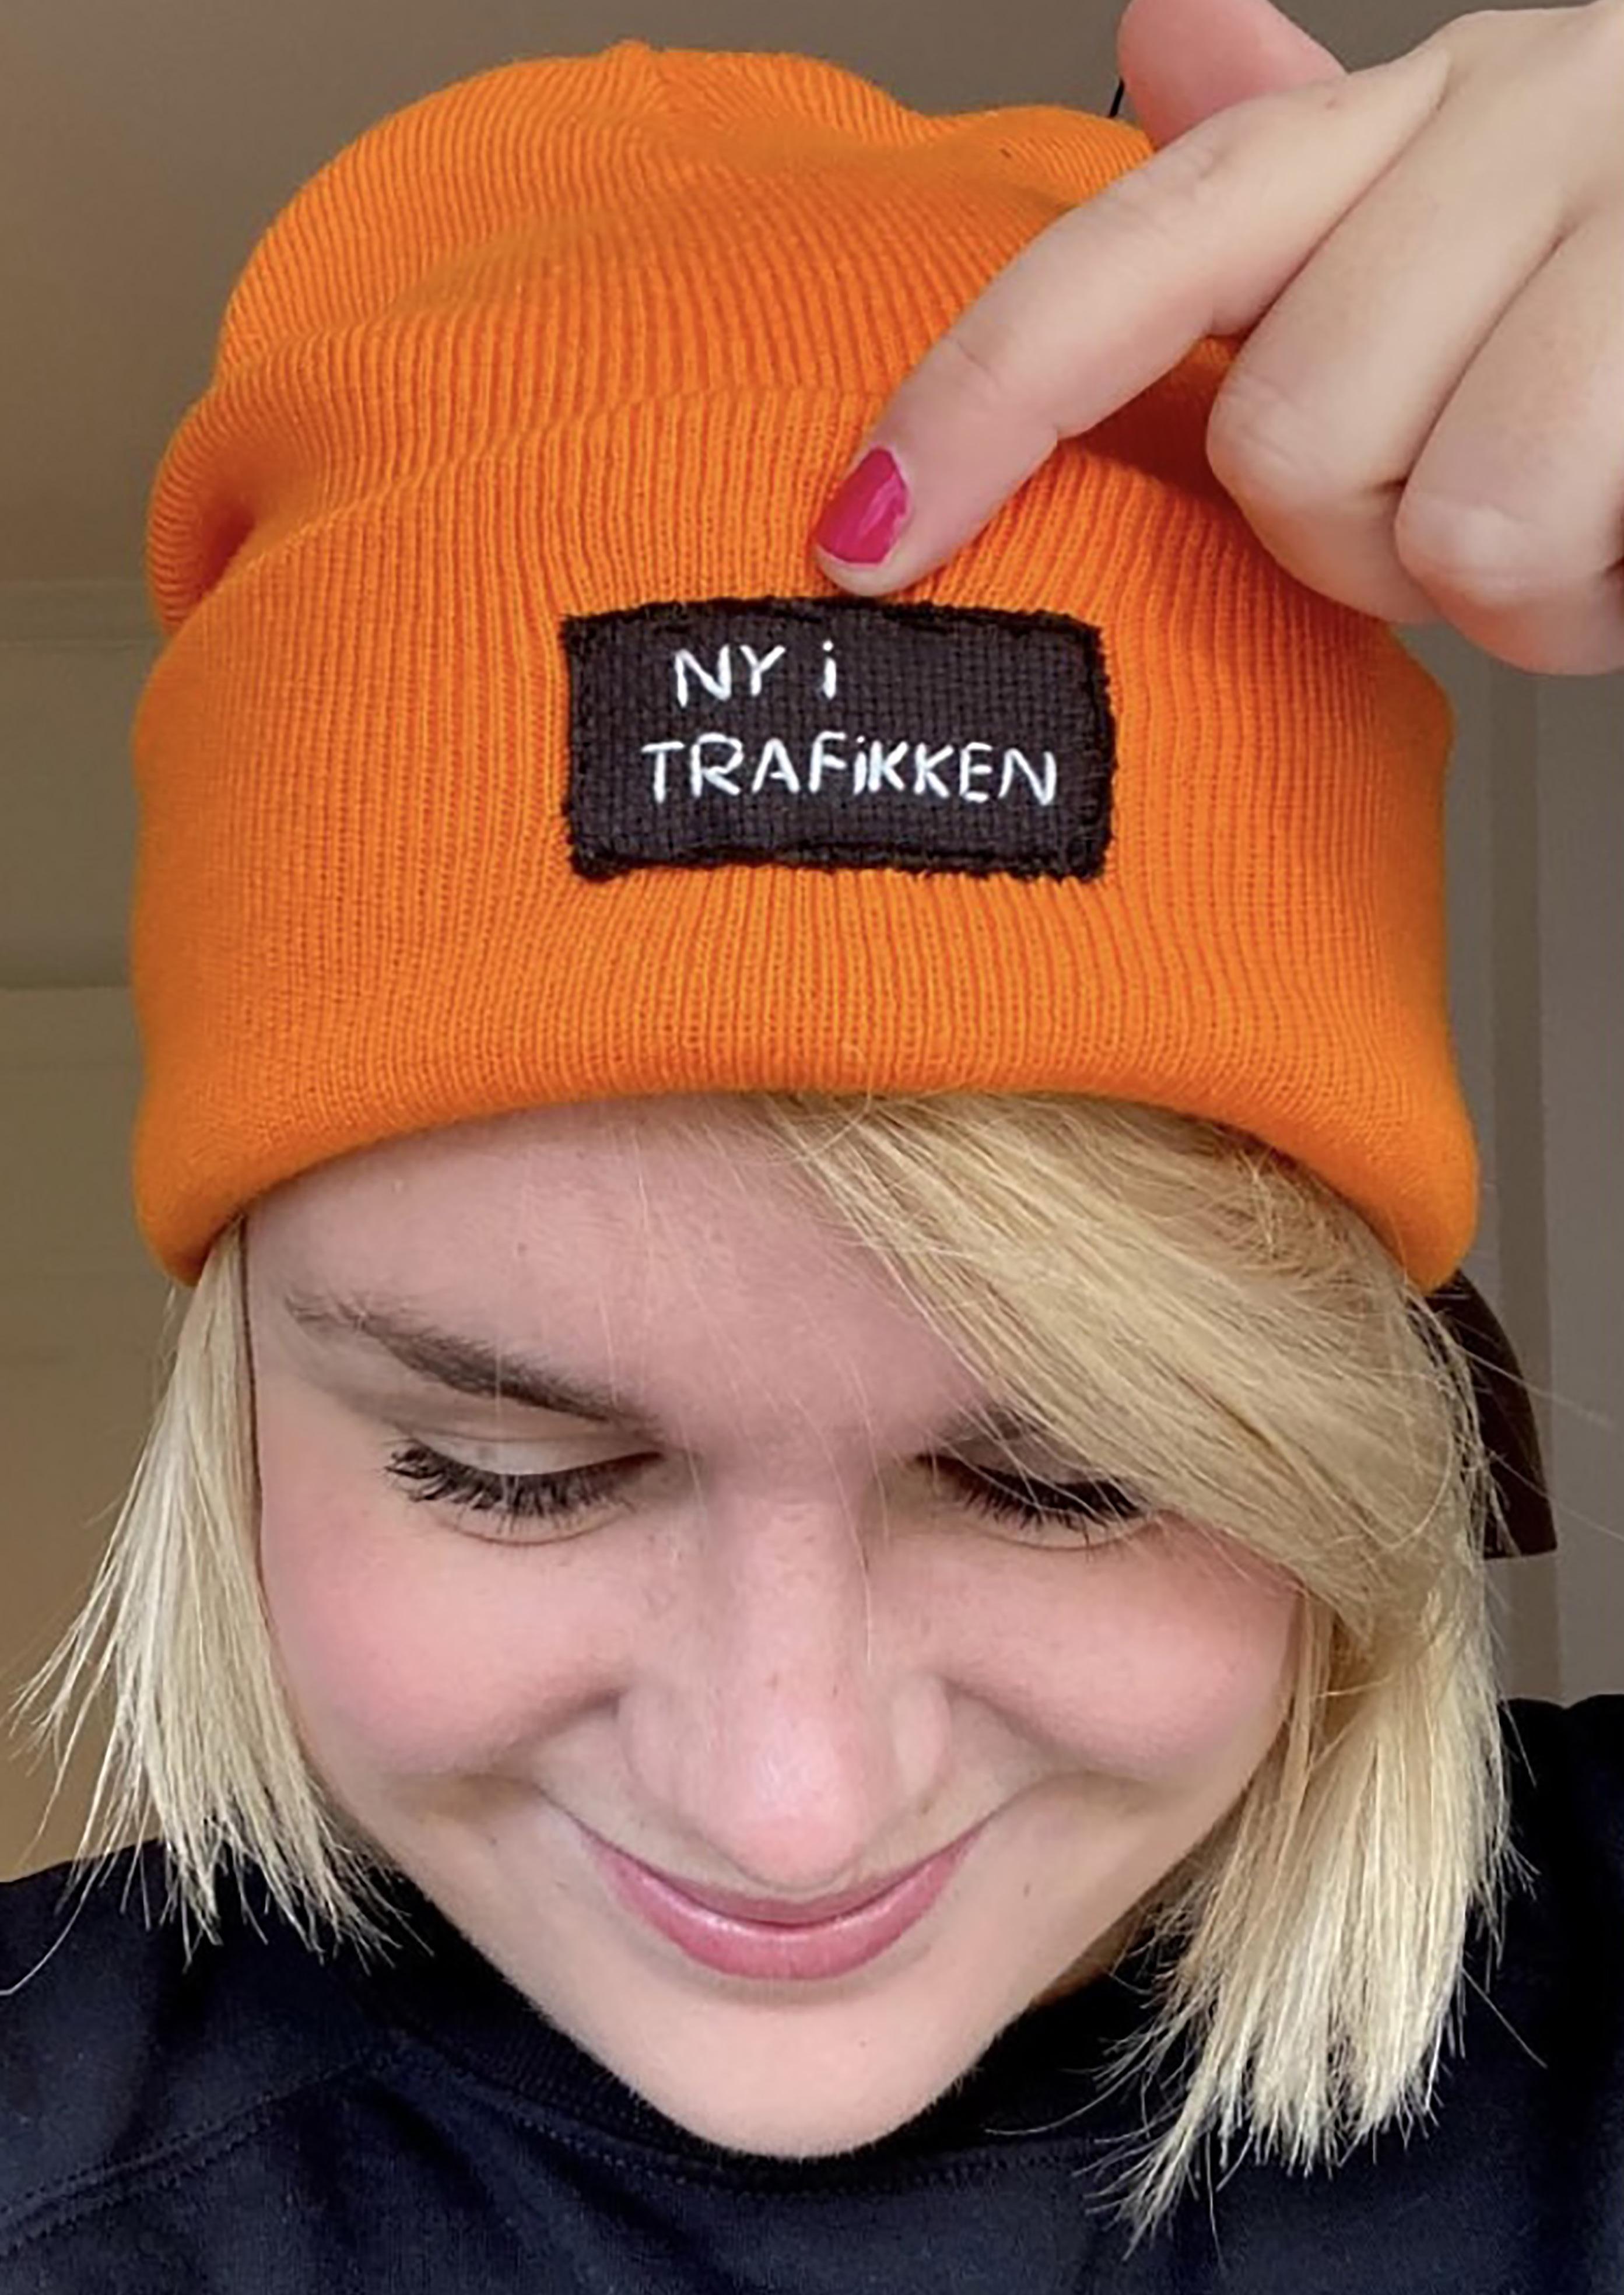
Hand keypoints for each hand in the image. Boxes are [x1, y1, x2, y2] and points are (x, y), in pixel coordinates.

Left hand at [812, 0, 1623, 674]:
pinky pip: (1556, 551)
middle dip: (1378, 547)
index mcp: (1441, 104)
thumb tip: (1162, 42)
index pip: (1146, 238)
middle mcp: (1534, 116)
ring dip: (1521, 588)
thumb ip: (1329, 157)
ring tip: (1612, 517)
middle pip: (1285, 440)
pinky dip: (1612, 602)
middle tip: (1499, 513)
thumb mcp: (1514, 189)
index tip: (865, 532)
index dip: (985, 393)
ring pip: (1436, 516)